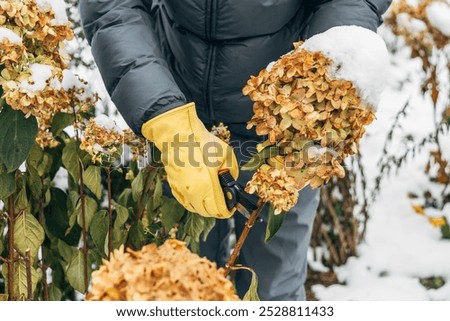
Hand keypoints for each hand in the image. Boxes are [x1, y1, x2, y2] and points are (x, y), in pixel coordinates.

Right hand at [142, 103, 238, 217]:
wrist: (178, 136)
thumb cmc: (201, 144)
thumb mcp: (226, 155)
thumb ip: (232, 171)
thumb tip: (231, 180)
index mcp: (208, 187)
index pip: (219, 210)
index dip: (227, 210)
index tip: (230, 207)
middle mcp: (194, 193)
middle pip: (206, 212)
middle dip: (216, 209)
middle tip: (221, 203)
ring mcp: (182, 190)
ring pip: (194, 208)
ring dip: (203, 207)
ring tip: (210, 199)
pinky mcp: (173, 185)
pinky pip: (183, 200)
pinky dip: (191, 201)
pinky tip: (197, 194)